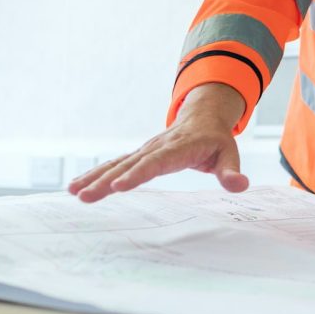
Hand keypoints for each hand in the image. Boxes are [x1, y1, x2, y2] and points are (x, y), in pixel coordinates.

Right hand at [68, 83, 249, 202]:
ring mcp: (145, 150)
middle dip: (107, 181)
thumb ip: (231, 171)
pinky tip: (77, 187)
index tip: (119, 187)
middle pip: (130, 165)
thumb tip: (240, 185)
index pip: (156, 162)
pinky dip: (96, 175)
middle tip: (86, 197)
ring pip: (117, 164)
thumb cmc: (217, 139)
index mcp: (179, 147)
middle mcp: (157, 147)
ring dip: (95, 178)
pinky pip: (115, 165)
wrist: (203, 117)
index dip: (138, 174)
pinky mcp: (139, 155)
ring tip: (74, 192)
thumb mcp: (230, 153)